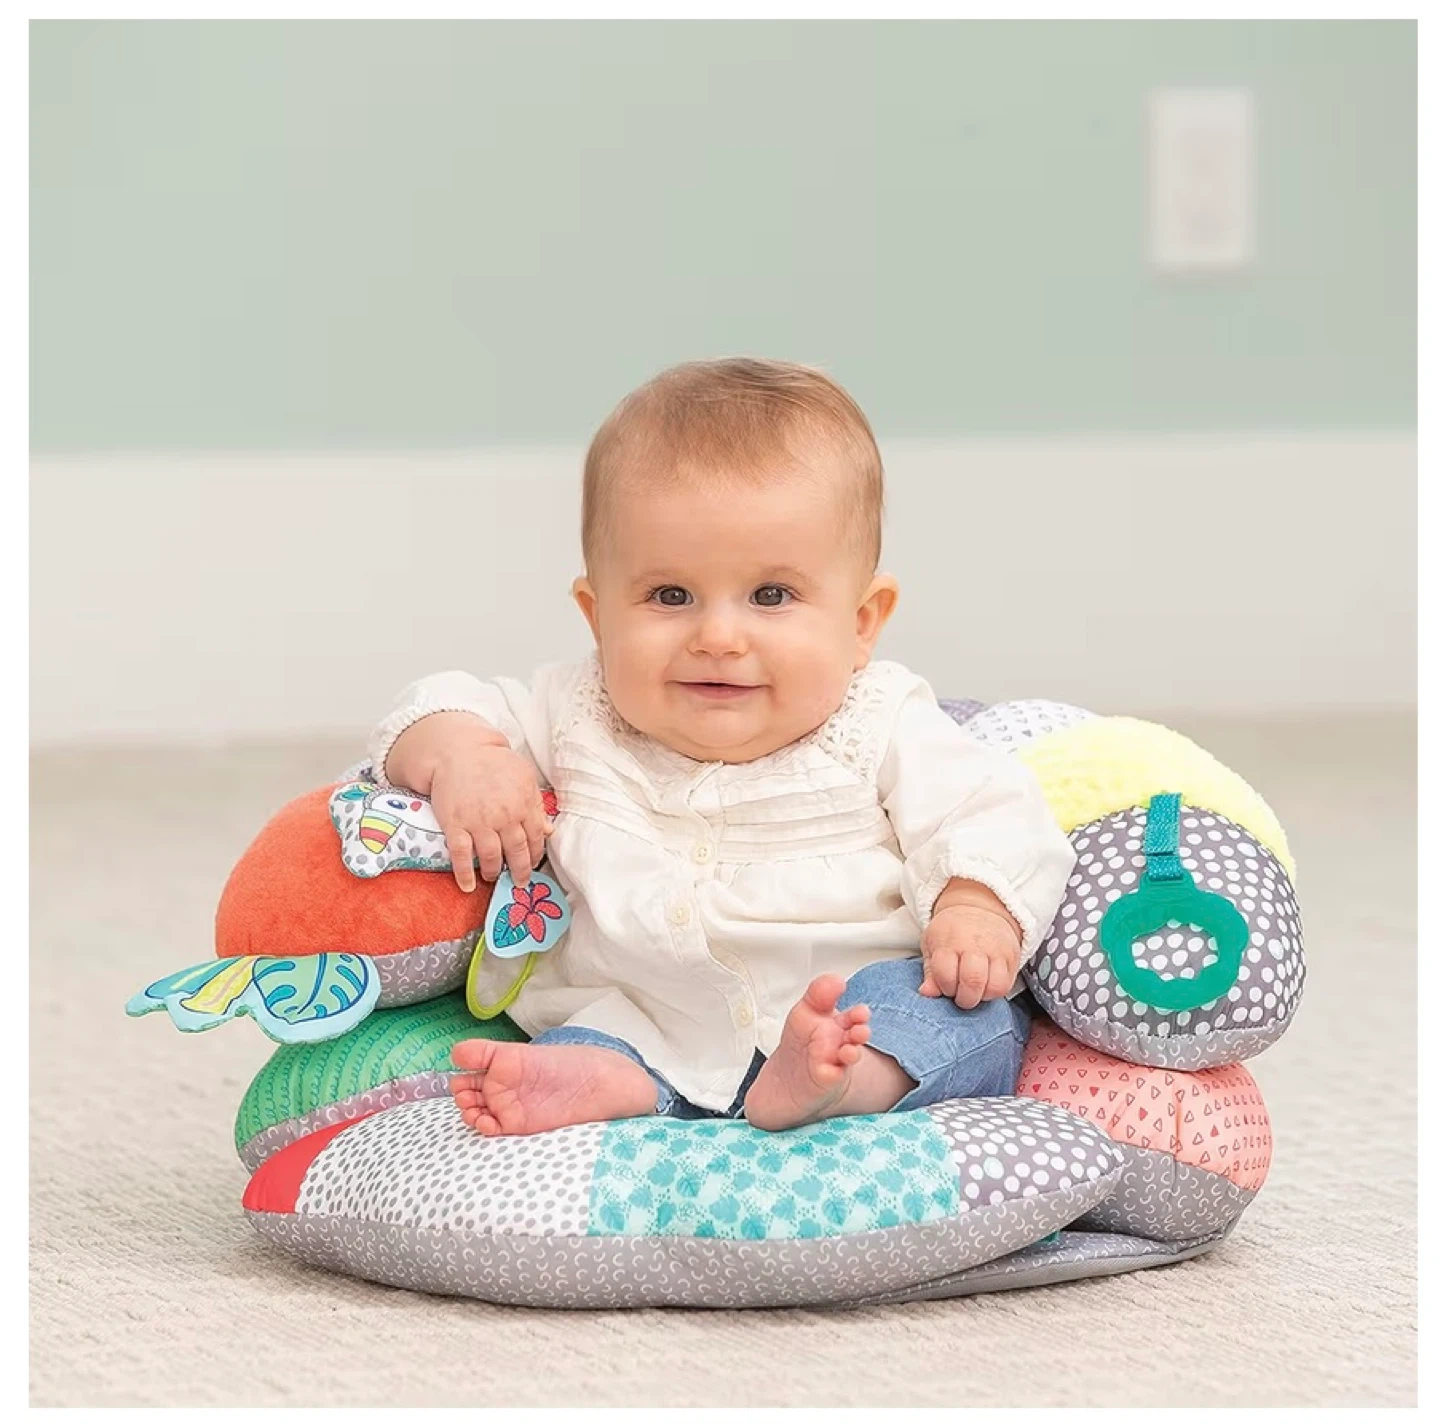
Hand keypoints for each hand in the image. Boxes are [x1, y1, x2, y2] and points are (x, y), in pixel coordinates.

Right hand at [430, 741, 551, 892]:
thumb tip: (548, 830)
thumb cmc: (493, 763)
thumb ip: (536, 805)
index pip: (535, 839)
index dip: (535, 855)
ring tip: (494, 876)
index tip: (533, 864)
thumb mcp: (524, 778)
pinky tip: (468, 885)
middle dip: (520, 871)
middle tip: (519, 881)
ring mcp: (478, 821)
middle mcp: (504, 816)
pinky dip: (465, 873)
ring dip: (494, 871)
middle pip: (516, 852)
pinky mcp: (455, 824)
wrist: (459, 752)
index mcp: (523, 805)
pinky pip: (461, 854)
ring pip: (490, 857)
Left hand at [920, 904, 1021, 1009]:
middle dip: (965, 999)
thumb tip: (926, 993)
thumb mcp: (932, 946)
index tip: (946, 987)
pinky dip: (995, 992)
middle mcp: (973, 944)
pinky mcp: (1011, 956)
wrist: (979, 910)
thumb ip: (930, 973)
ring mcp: (995, 949)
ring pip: (994, 986)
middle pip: (972, 981)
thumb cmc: (951, 933)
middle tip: (961, 996)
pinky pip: (1006, 984)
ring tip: (975, 991)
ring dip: (982, 997)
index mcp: (948, 941)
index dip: (945, 988)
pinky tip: (986, 986)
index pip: (945, 975)